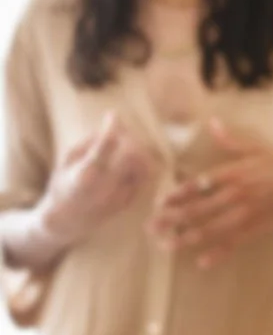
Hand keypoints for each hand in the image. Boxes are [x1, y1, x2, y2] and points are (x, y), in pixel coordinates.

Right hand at [40, 113, 153, 250]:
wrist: (68, 220)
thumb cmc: (64, 185)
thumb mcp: (67, 160)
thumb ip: (90, 142)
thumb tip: (114, 125)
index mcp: (85, 176)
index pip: (104, 147)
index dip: (111, 127)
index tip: (112, 114)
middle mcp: (106, 188)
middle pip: (132, 154)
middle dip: (129, 138)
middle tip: (121, 132)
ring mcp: (120, 197)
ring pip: (145, 165)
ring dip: (139, 150)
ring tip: (126, 145)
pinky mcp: (130, 202)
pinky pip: (146, 176)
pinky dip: (142, 163)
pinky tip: (129, 160)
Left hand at [149, 118, 272, 268]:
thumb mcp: (257, 148)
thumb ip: (231, 141)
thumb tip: (212, 123)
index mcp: (235, 173)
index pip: (198, 185)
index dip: (177, 194)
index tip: (159, 201)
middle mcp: (237, 195)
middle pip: (197, 210)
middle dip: (171, 219)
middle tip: (150, 226)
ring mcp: (245, 214)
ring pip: (210, 229)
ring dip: (185, 239)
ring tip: (164, 245)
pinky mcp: (255, 229)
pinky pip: (232, 243)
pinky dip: (217, 254)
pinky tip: (201, 262)